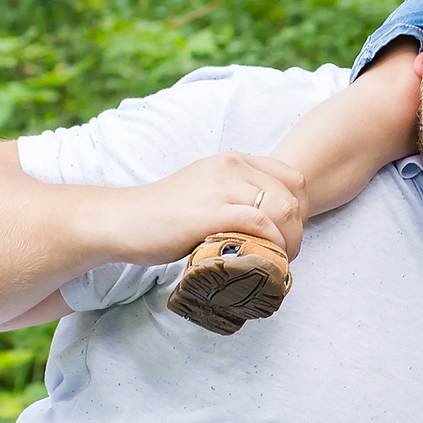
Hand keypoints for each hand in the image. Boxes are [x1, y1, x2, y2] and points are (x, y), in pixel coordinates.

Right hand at [109, 150, 308, 265]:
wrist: (121, 220)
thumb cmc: (164, 216)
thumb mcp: (208, 193)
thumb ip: (237, 198)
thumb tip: (270, 224)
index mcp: (234, 161)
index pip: (293, 179)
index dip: (301, 211)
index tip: (289, 235)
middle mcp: (232, 167)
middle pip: (293, 196)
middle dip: (299, 230)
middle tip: (286, 255)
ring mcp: (222, 187)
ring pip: (282, 209)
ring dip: (290, 241)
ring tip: (278, 262)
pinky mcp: (211, 212)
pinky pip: (260, 224)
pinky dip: (272, 245)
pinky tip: (264, 259)